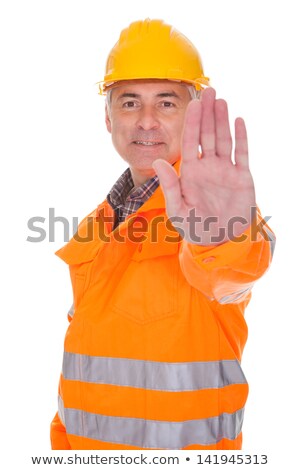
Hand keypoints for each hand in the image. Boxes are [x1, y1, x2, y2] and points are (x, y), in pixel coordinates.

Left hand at [152, 87, 255, 244]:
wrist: (219, 241)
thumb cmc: (195, 228)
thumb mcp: (178, 209)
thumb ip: (169, 186)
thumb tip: (157, 161)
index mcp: (191, 172)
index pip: (190, 142)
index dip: (192, 122)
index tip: (193, 103)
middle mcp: (208, 167)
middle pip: (207, 135)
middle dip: (208, 114)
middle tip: (210, 91)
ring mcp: (225, 170)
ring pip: (224, 139)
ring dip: (223, 120)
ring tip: (222, 100)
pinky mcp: (242, 177)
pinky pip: (242, 153)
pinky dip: (242, 138)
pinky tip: (239, 121)